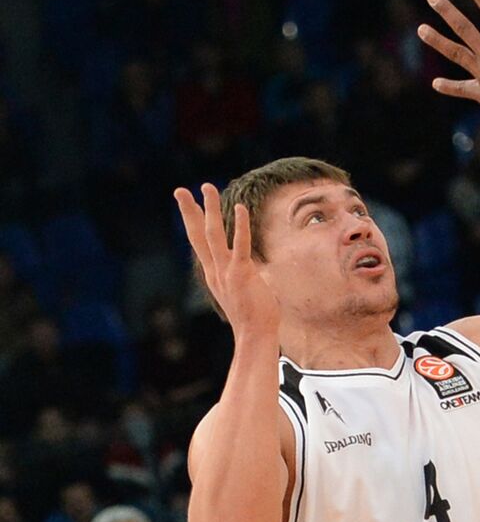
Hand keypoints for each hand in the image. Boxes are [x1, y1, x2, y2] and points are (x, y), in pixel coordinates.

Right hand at [174, 184, 279, 336]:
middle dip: (189, 210)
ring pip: (213, 234)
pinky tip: (239, 207)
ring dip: (210, 209)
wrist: (255, 334)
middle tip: (180, 189)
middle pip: (197, 234)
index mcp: (213, 273)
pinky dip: (239, 225)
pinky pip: (239, 245)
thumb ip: (248, 274)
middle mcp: (215, 270)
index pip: (199, 242)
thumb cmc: (255, 314)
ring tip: (207, 187)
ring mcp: (225, 271)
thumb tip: (257, 267)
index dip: (192, 221)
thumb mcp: (246, 289)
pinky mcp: (241, 273)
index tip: (187, 203)